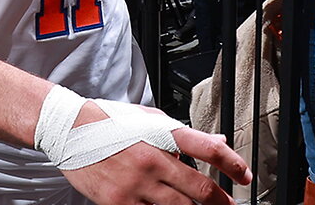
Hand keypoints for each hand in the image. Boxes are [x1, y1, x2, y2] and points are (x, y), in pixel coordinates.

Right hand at [63, 126, 250, 204]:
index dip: (233, 165)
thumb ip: (184, 134)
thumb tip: (218, 144)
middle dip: (221, 202)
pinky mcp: (118, 202)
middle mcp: (154, 160)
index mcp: (164, 134)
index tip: (245, 176)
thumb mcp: (151, 118)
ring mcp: (136, 183)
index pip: (209, 150)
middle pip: (199, 188)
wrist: (69, 129)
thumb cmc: (110, 121)